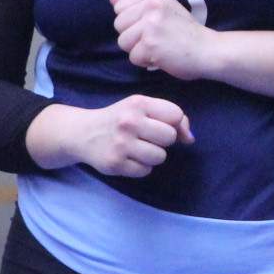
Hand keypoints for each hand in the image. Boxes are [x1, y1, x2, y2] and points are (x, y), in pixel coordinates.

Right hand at [28, 94, 193, 177]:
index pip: (175, 115)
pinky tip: (128, 158)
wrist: (83, 133)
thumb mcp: (140, 108)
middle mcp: (129, 122)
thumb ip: (168, 116)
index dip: (174, 123)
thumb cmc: (119, 119)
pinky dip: (140, 167)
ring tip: (138, 149)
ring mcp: (121, 144)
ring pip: (160, 157)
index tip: (161, 125)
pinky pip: (146, 171)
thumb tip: (190, 138)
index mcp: (137, 103)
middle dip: (163, 140)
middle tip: (147, 138)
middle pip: (170, 137)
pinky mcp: (115, 163)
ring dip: (153, 156)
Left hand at [110, 0, 222, 79]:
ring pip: (123, 42)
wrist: (209, 50)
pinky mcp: (150, 44)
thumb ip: (136, 3)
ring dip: (138, 50)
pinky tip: (162, 57)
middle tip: (157, 38)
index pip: (120, 7)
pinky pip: (133, 57)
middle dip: (133, 36)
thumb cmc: (185, 32)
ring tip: (159, 47)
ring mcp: (151, 24)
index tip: (152, 25)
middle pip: (119, 25)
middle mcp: (151, 5)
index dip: (132, 21)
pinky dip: (146, 62)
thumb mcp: (163, 9)